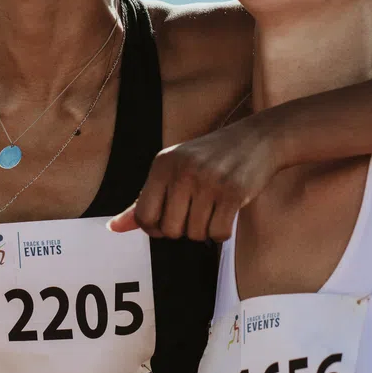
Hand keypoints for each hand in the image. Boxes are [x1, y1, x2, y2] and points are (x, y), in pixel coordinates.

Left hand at [109, 117, 278, 241]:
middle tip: (197, 210)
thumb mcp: (174, 169)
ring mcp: (208, 181)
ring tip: (213, 207)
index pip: (144, 216)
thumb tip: (113, 228)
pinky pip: (218, 234)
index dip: (156, 228)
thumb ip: (145, 200)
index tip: (171, 218)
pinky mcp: (233, 192)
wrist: (258, 139)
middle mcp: (183, 171)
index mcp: (163, 164)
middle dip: (184, 228)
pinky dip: (223, 232)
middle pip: (170, 230)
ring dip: (205, 229)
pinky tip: (227, 212)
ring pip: (195, 234)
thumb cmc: (212, 157)